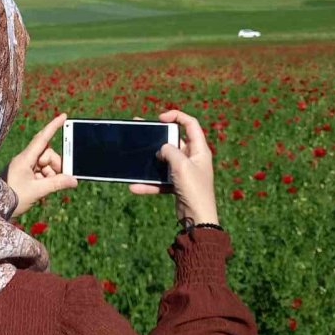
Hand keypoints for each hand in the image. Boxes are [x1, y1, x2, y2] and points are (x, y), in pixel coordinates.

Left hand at [1, 113, 77, 217]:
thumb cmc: (13, 198)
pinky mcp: (24, 174)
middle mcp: (24, 159)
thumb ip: (57, 184)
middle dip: (55, 164)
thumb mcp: (37, 191)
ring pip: (44, 163)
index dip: (53, 126)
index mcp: (25, 158)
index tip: (63, 116)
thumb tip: (73, 180)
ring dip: (50, 174)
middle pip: (47, 153)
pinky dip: (45, 178)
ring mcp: (24, 166)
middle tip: (61, 177)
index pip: (42, 138)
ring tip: (46, 186)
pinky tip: (42, 188)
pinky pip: (40, 171)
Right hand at [127, 110, 217, 225]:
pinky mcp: (177, 184)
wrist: (197, 218)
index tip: (160, 119)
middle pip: (174, 141)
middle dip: (157, 137)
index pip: (190, 124)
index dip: (176, 116)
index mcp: (199, 149)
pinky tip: (135, 186)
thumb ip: (170, 151)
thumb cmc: (194, 189)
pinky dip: (149, 183)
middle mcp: (193, 158)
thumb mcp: (181, 165)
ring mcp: (184, 172)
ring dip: (150, 162)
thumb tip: (161, 149)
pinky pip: (160, 179)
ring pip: (164, 161)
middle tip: (141, 131)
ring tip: (134, 157)